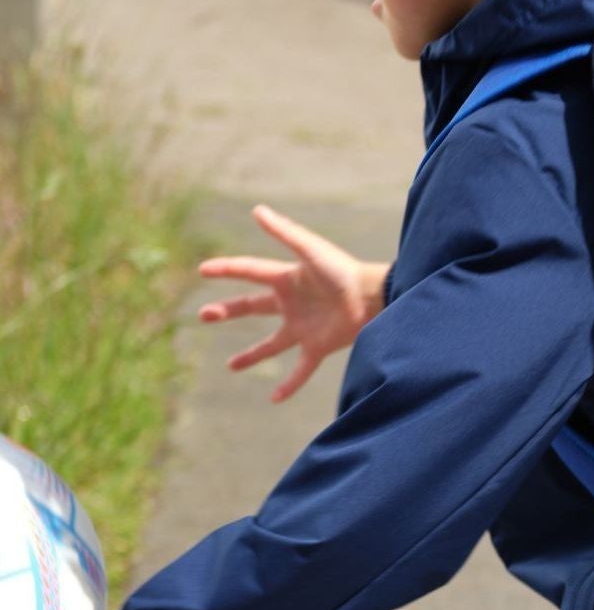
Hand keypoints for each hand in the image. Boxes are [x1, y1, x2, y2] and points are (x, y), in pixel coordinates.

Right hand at [197, 204, 390, 402]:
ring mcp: (303, 327)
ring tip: (230, 366)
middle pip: (252, 307)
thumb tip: (257, 210)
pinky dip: (289, 385)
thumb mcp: (310, 249)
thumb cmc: (343, 271)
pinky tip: (275, 399)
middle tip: (204, 315)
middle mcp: (291, 303)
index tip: (202, 270)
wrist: (374, 298)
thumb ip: (285, 232)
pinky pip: (301, 370)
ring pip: (271, 345)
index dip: (226, 269)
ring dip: (251, 355)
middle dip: (227, 310)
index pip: (249, 272)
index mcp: (286, 278)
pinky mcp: (317, 346)